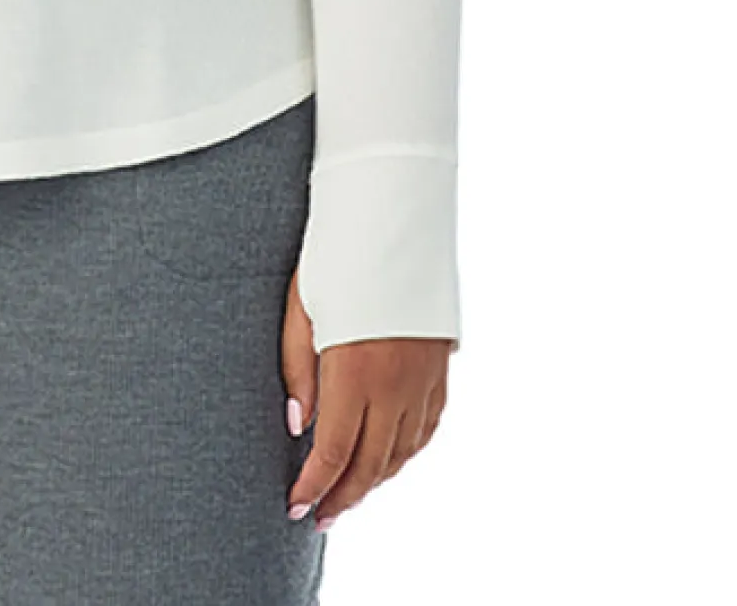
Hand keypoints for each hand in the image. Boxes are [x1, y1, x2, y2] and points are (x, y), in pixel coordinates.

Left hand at [280, 270, 451, 530]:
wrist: (392, 217)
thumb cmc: (335, 256)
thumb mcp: (301, 307)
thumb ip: (297, 370)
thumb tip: (298, 426)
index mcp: (355, 371)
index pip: (334, 452)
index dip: (314, 487)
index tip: (296, 508)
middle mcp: (395, 385)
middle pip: (370, 464)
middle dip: (342, 497)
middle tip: (319, 517)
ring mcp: (423, 380)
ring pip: (402, 452)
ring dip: (375, 481)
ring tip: (348, 495)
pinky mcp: (440, 369)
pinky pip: (426, 428)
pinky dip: (405, 453)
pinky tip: (388, 460)